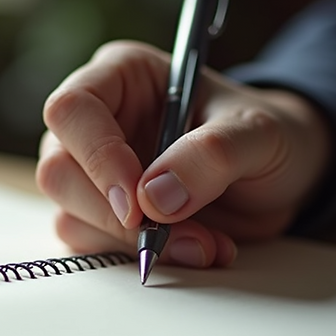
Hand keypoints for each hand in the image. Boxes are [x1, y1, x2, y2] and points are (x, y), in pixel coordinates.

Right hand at [36, 40, 332, 267]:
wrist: (277, 178)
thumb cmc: (267, 136)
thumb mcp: (259, 134)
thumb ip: (212, 155)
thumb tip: (154, 197)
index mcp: (121, 77)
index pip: (72, 109)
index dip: (96, 156)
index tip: (137, 203)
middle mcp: (96, 122)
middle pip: (57, 170)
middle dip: (113, 215)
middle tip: (171, 234)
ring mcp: (91, 172)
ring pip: (68, 215)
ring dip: (132, 244)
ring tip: (205, 244)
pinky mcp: (100, 215)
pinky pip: (91, 245)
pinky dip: (138, 258)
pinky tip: (193, 250)